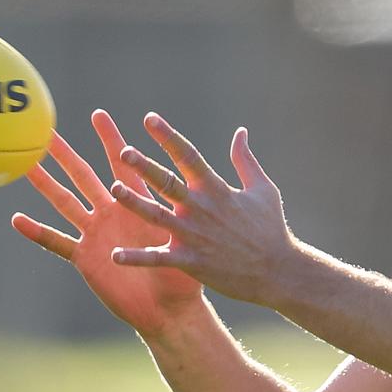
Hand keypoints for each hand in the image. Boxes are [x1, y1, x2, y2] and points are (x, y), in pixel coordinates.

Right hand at [12, 110, 203, 334]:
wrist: (171, 310)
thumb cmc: (184, 272)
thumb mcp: (185, 233)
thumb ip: (186, 205)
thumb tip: (206, 176)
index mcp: (138, 203)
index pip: (123, 163)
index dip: (111, 140)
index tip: (99, 114)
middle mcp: (113, 213)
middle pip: (84, 176)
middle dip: (66, 154)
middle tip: (45, 130)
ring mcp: (96, 234)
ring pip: (65, 202)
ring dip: (46, 184)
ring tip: (25, 164)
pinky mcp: (85, 258)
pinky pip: (57, 243)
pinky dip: (37, 232)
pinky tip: (16, 220)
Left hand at [109, 113, 299, 306]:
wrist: (278, 272)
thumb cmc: (270, 228)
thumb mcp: (263, 189)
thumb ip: (245, 160)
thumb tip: (240, 132)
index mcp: (216, 189)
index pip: (188, 156)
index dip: (168, 136)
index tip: (149, 119)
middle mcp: (201, 209)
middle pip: (167, 182)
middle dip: (145, 166)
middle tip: (122, 150)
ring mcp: (194, 235)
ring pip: (156, 216)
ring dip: (134, 202)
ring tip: (113, 189)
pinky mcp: (190, 261)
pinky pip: (158, 259)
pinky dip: (136, 258)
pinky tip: (114, 255)